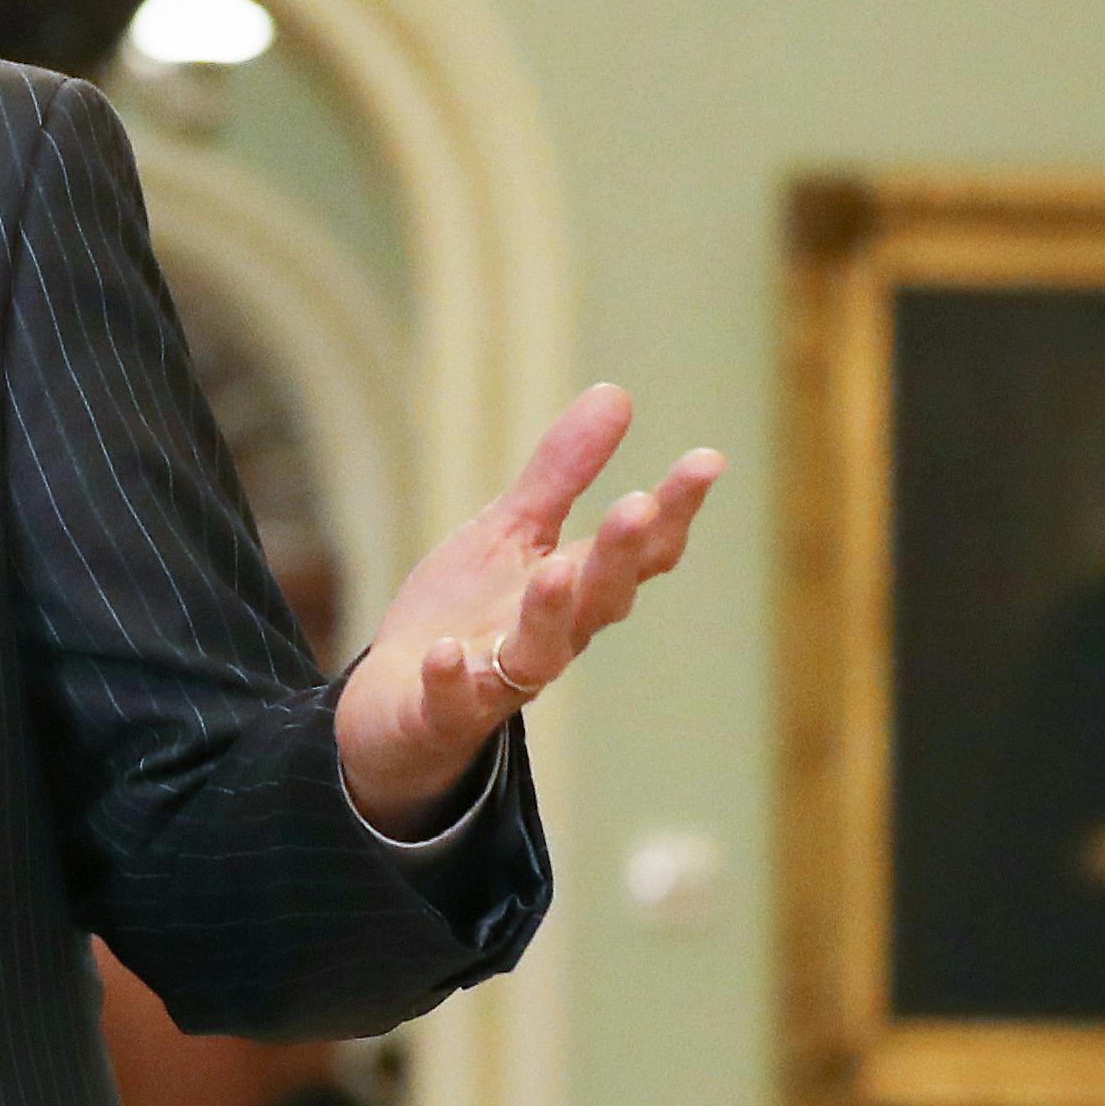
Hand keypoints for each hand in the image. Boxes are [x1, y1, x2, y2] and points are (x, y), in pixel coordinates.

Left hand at [337, 386, 722, 834]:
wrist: (398, 705)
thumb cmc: (469, 613)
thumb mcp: (512, 533)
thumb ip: (561, 474)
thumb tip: (618, 393)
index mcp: (576, 590)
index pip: (638, 553)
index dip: (674, 511)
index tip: (706, 460)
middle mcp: (553, 637)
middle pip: (599, 599)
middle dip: (618, 554)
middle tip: (638, 506)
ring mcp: (499, 678)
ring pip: (540, 654)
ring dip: (550, 612)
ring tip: (555, 570)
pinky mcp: (445, 712)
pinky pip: (453, 701)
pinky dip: (451, 679)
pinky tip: (445, 652)